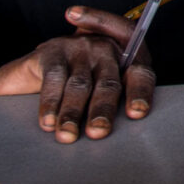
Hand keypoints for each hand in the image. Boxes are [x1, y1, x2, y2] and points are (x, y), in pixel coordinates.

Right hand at [0, 8, 153, 141]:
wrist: (42, 63)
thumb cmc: (83, 81)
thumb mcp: (104, 87)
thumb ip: (117, 102)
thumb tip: (125, 131)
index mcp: (128, 58)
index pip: (140, 75)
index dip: (140, 92)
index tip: (137, 112)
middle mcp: (106, 49)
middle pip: (108, 83)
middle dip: (102, 110)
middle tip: (97, 132)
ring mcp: (80, 48)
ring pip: (80, 85)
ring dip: (72, 112)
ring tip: (67, 134)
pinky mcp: (53, 51)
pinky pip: (54, 78)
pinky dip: (51, 103)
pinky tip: (48, 121)